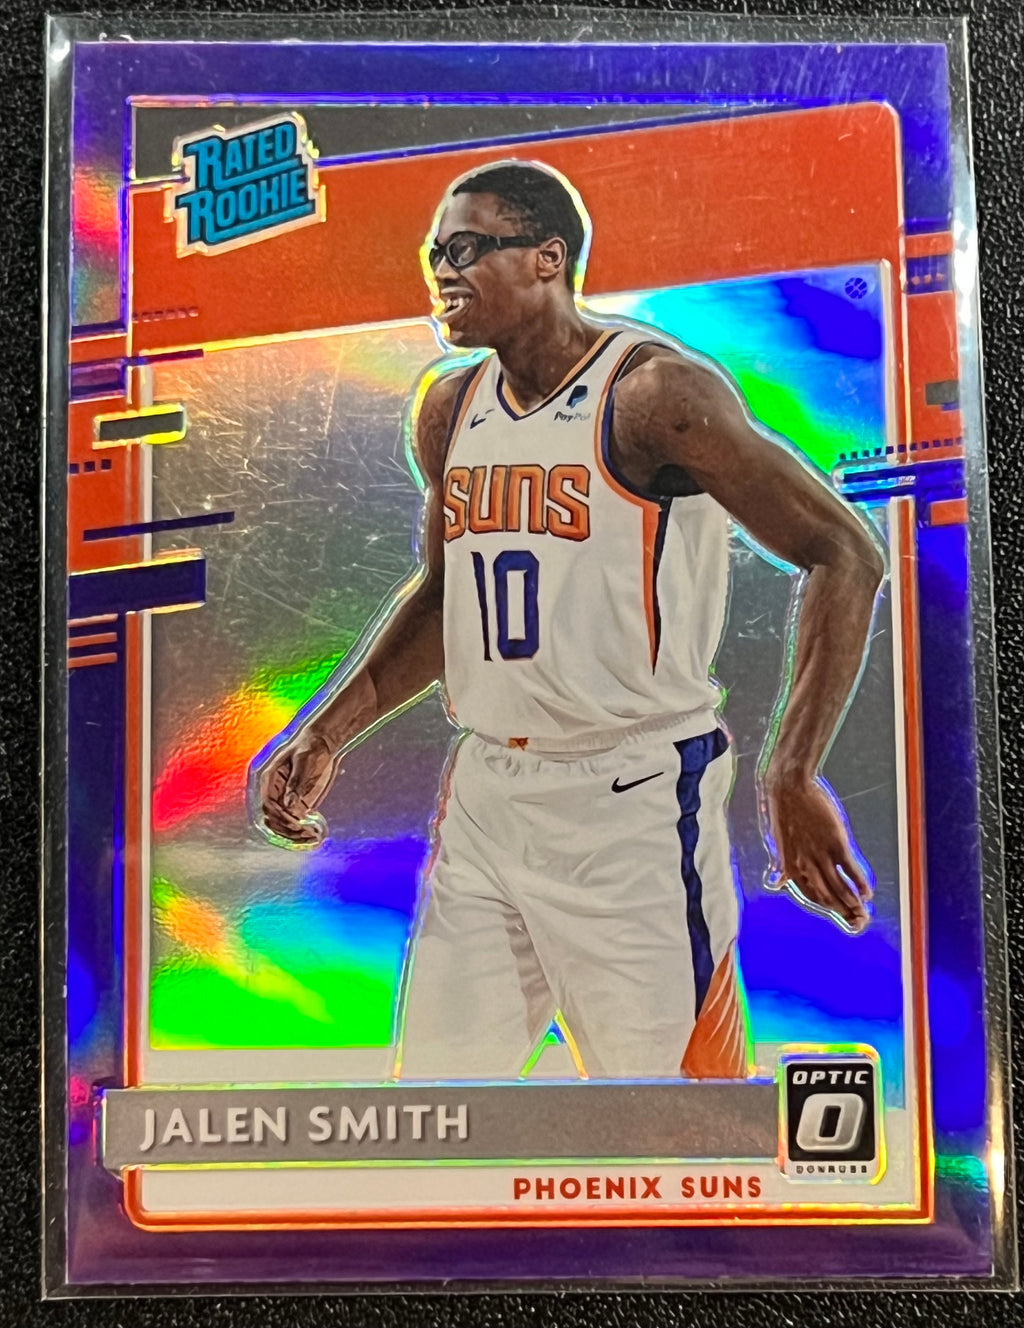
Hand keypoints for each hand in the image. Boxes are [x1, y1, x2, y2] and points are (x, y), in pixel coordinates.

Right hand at [256, 727, 338, 847]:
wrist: (322, 743)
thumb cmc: (310, 747)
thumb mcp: (303, 761)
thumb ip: (296, 783)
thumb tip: (288, 805)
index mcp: (269, 779)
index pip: (267, 804)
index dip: (279, 816)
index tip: (295, 823)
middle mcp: (274, 791)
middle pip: (272, 818)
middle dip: (286, 828)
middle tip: (305, 833)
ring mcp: (285, 799)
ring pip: (282, 823)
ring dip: (294, 833)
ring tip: (311, 836)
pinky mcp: (297, 803)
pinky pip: (294, 821)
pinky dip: (302, 830)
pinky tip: (315, 834)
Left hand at [761, 773, 872, 931]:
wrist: (789, 787)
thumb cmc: (783, 812)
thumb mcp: (778, 843)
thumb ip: (782, 866)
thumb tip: (776, 882)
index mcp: (791, 866)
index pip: (810, 895)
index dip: (826, 907)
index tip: (838, 914)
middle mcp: (806, 865)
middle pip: (827, 897)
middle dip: (843, 912)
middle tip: (856, 922)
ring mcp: (821, 855)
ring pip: (840, 888)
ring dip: (853, 904)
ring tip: (863, 915)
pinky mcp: (836, 843)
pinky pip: (851, 870)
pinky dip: (860, 884)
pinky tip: (868, 894)